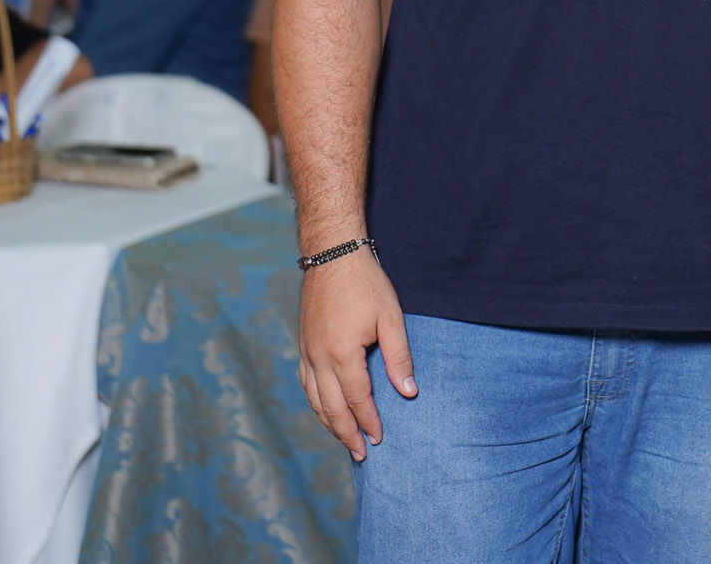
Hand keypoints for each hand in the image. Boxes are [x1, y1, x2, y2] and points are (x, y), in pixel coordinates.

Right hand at [297, 248, 415, 460]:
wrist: (332, 255)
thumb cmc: (367, 284)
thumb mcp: (391, 318)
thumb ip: (399, 357)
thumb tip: (408, 392)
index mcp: (341, 353)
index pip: (357, 399)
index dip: (369, 421)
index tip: (379, 440)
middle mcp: (318, 358)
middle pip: (331, 407)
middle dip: (347, 433)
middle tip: (362, 454)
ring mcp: (307, 352)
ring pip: (314, 399)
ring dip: (329, 422)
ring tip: (345, 439)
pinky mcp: (303, 345)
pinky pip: (307, 383)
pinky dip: (316, 403)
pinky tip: (326, 409)